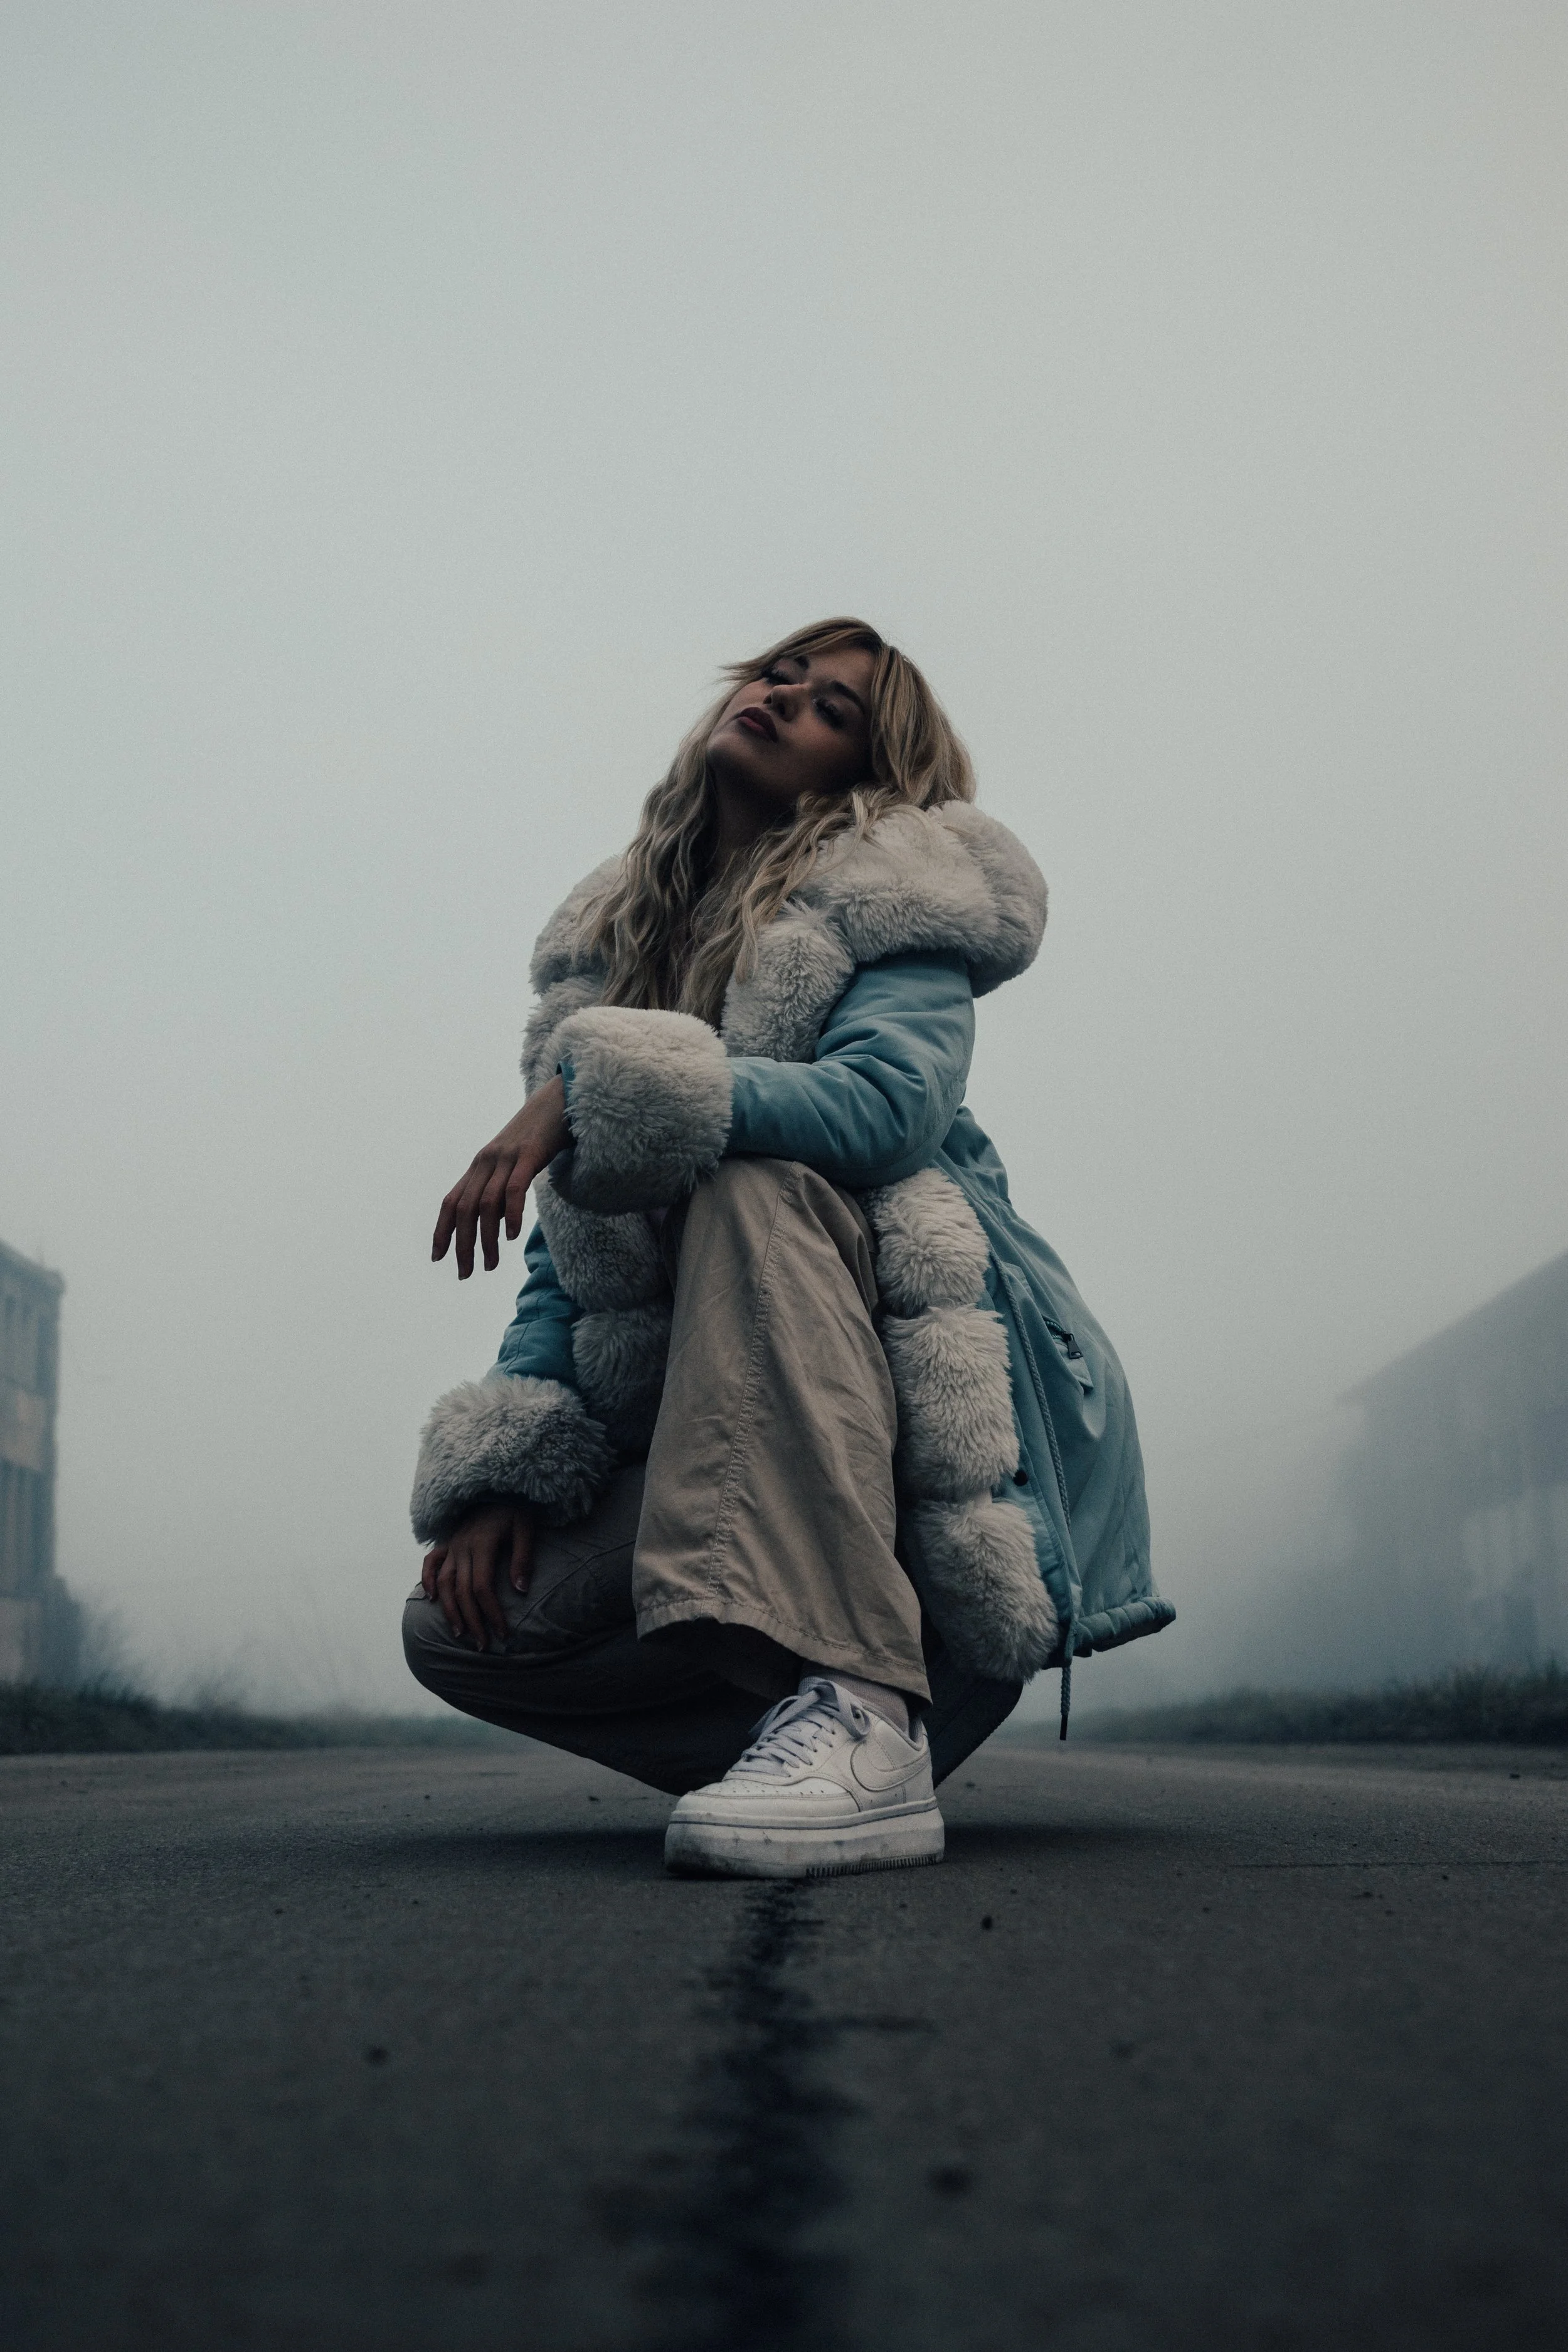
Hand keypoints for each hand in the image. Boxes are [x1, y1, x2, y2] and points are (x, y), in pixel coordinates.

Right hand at [421, 1500, 535, 1648]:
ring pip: (443, 1583)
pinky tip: (431, 1599)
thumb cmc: (515, 1510)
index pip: (483, 1588)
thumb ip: (523, 1557)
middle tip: (483, 1646)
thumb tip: (521, 1590)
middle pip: (462, 1592)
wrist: (497, 1487)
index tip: (502, 1633)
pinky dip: (427, 1580)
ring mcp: (452, 1545)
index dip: (491, 1613)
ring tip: (460, 1634)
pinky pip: (431, 1562)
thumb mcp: (525, 1528)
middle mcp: (462, 1547)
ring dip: (450, 1610)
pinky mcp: (447, 1542)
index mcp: (481, 1544)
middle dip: (472, 1621)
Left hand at [432, 1074, 570, 1277]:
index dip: (441, 1231)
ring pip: (485, 1205)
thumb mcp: (515, 1159)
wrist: (561, 1098)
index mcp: (480, 1165)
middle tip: (465, 1273)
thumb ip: (504, 1182)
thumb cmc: (541, 1133)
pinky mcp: (528, 1154)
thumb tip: (499, 1213)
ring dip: (485, 1239)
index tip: (437, 1258)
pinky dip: (510, 1215)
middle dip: (461, 1245)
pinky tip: (510, 1236)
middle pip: (463, 1209)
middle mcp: (486, 1161)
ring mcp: (506, 1157)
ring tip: (490, 1264)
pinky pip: (513, 1189)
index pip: (450, 1201)